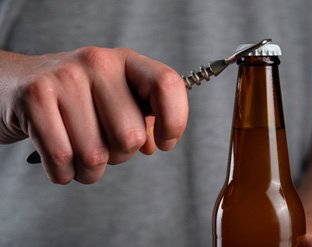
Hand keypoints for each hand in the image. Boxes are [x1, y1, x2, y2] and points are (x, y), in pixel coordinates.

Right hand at [0, 47, 187, 183]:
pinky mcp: (34, 99)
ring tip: (79, 153)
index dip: (175, 121)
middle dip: (119, 156)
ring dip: (90, 170)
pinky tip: (61, 160)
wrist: (17, 84)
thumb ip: (143, 119)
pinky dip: (64, 173)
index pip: (167, 85)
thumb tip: (155, 144)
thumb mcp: (115, 97)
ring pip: (95, 156)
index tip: (164, 142)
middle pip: (130, 136)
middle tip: (103, 145)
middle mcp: (97, 63)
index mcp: (126, 61)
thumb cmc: (77, 99)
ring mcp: (64, 78)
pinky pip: (62, 161)